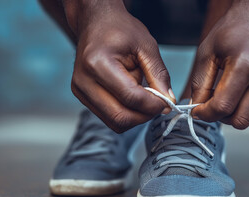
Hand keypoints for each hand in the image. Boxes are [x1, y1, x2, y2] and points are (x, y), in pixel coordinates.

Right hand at [64, 0, 174, 132]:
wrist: (95, 22)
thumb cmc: (120, 29)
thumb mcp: (146, 46)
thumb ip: (159, 74)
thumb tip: (168, 100)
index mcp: (98, 63)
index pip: (131, 98)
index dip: (153, 105)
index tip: (167, 102)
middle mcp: (84, 81)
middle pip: (121, 117)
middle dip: (145, 115)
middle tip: (158, 104)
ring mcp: (80, 90)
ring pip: (115, 122)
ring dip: (135, 116)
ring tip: (143, 96)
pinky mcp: (82, 96)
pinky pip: (108, 117)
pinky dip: (126, 113)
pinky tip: (132, 97)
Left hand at [191, 0, 248, 128]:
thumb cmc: (231, 29)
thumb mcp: (207, 52)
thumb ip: (200, 84)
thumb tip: (197, 108)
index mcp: (245, 64)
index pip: (223, 106)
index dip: (206, 114)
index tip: (197, 111)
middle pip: (241, 119)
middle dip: (221, 118)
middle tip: (211, 107)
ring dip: (234, 114)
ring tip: (224, 97)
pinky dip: (246, 106)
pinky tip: (239, 91)